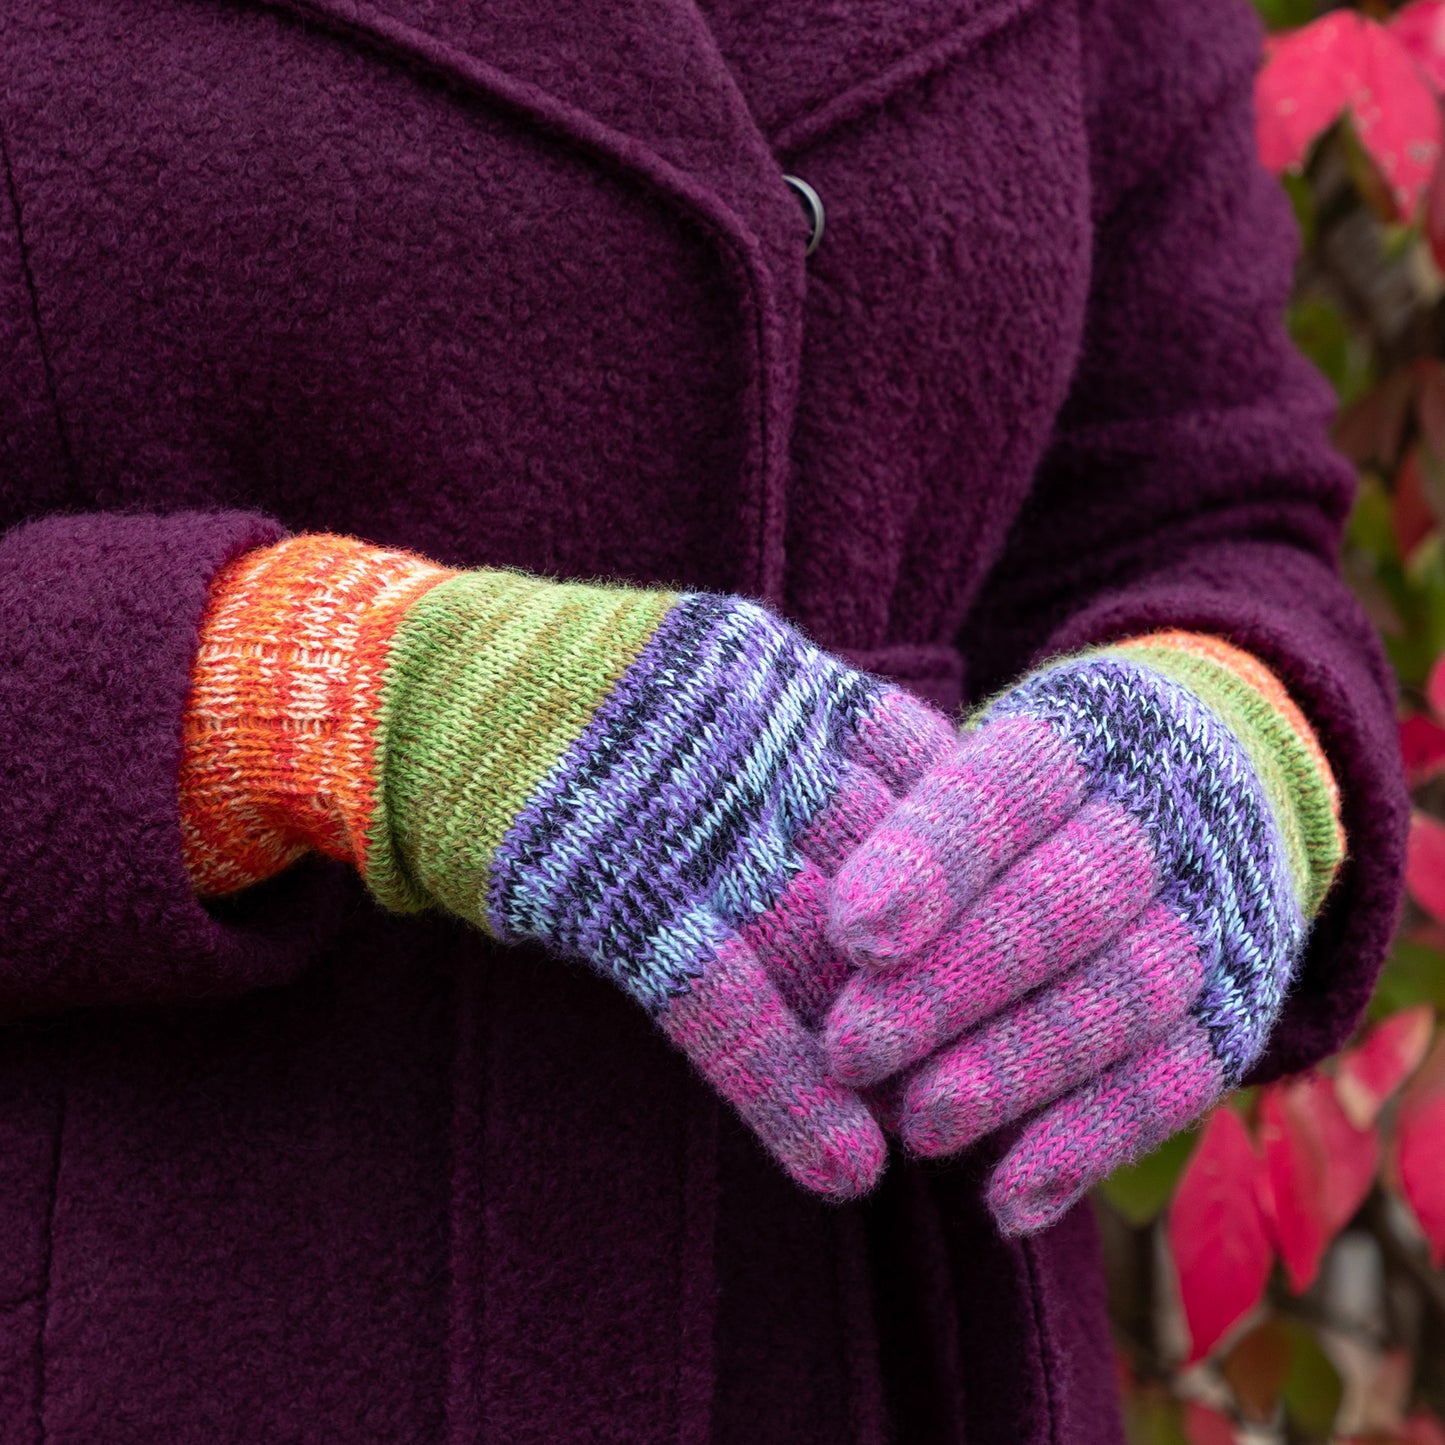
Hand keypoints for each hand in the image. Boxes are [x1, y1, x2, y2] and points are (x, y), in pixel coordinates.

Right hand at [181, 535, 960, 1197]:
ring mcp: (685, 810)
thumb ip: (801, 723)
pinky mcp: (609, 882)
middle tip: (1013, 1067)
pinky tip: (840, 1165)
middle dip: (960, 972)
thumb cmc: (568, 688)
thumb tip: (908, 810)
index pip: (934, 775)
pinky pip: (716, 995)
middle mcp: (757, 737)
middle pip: (901, 871)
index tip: (1033, 943)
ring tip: (950, 1137)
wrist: (413, 685)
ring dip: (891, 1048)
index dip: (991, 866)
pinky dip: (781, 1086)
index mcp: (788, 677)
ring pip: (824, 944)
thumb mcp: (703, 670)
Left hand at [819, 634, 1342, 1232]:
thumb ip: (898, 815)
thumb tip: (814, 919)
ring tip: (920, 1124)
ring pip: (1130, 994)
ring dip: (1020, 1068)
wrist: (1216, 779)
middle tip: (850, 1050)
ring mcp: (1215, 915)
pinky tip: (1006, 1199)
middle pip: (1067, 900)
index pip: (1003, 789)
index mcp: (1076, 736)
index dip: (930, 860)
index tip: (852, 932)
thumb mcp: (976, 760)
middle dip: (957, 983)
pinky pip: (1179, 1081)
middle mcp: (1160, 820)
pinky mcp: (1241, 1008)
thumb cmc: (1034, 790)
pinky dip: (1091, 1143)